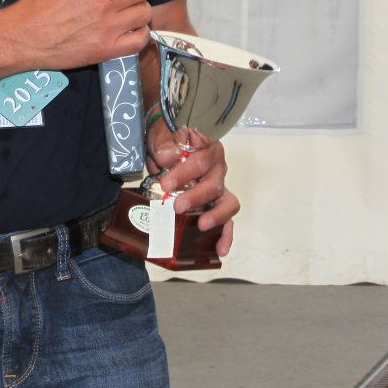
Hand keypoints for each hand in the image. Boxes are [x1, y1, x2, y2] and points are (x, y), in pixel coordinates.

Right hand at [2, 0, 152, 70]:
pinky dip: (140, 34)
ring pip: (145, 13)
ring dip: (139, 10)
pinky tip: (129, 30)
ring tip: (127, 12)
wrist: (24, 38)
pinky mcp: (108, 49)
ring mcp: (108, 28)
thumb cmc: (39, 5)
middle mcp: (105, 2)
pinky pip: (140, 40)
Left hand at [146, 121, 240, 256]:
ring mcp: (219, 188)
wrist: (165, 148)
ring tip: (202, 225)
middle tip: (177, 207)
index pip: (201, 159)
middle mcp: (218, 168)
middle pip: (214, 183)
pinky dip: (226, 235)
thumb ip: (163, 144)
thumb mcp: (160, 137)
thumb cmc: (166, 143)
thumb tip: (168, 156)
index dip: (185, 172)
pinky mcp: (217, 206)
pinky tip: (220, 250)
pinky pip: (227, 222)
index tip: (167, 183)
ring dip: (216, 215)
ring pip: (228, 202)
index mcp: (207, 149)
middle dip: (196, 196)